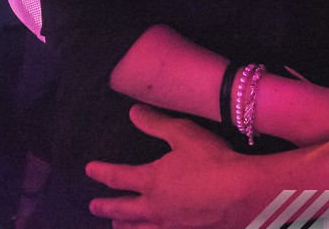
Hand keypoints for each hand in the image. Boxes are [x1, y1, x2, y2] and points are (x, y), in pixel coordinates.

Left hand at [86, 104, 255, 228]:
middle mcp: (154, 207)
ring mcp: (169, 224)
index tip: (89, 170)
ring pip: (138, 228)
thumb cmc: (211, 159)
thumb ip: (156, 123)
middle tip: (92, 206)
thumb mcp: (182, 133)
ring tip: (115, 225)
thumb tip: (133, 112)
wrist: (239, 193)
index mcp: (151, 180)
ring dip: (123, 225)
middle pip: (123, 209)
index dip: (102, 173)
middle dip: (105, 206)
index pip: (119, 177)